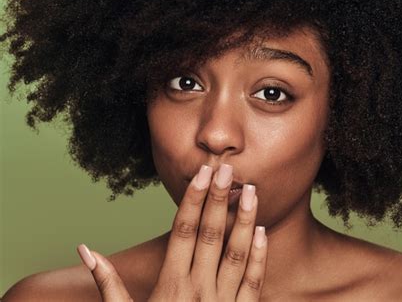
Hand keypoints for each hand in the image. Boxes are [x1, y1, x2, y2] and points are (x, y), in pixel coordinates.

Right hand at [77, 164, 267, 300]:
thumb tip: (84, 249)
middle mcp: (197, 290)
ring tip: (251, 190)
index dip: (193, 201)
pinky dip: (258, 257)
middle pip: (209, 235)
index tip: (201, 175)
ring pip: (235, 254)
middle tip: (227, 168)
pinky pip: (253, 284)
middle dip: (219, 199)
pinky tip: (262, 232)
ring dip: (243, 221)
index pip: (183, 231)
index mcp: (170, 285)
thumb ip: (107, 283)